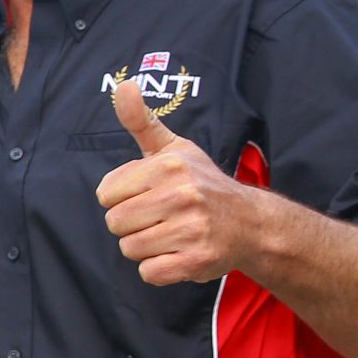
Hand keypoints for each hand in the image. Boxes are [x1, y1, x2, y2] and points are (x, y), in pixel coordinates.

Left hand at [94, 79, 255, 285]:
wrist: (251, 223)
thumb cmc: (202, 183)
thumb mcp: (174, 148)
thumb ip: (141, 121)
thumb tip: (123, 85)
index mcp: (170, 166)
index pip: (106, 193)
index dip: (121, 198)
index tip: (147, 195)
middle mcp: (183, 195)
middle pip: (115, 223)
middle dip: (132, 224)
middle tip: (160, 217)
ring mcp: (192, 230)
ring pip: (130, 249)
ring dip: (145, 246)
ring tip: (171, 234)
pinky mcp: (197, 261)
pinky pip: (149, 272)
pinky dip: (158, 268)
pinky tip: (178, 253)